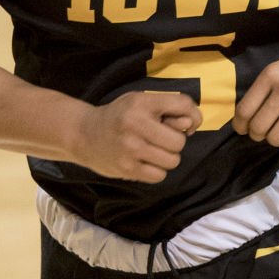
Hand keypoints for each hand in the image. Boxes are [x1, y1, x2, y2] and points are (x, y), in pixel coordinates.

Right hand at [75, 91, 200, 180]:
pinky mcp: (126, 168)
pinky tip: (144, 162)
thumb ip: (169, 109)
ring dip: (167, 158)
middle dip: (175, 142)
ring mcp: (130, 148)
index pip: (183, 106)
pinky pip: (160, 175)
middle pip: (179, 141)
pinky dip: (156, 171)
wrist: (84, 134)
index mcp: (141, 103)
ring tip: (152, 150)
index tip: (188, 123)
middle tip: (160, 139)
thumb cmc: (121, 117)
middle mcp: (135, 124)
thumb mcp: (141, 102)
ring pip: (172, 160)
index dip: (194, 116)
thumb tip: (191, 124)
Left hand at [233, 37, 278, 150]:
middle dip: (257, 134)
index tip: (243, 129)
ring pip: (275, 139)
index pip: (244, 110)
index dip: (240, 125)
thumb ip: (262, 90)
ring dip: (274, 140)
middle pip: (258, 128)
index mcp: (272, 75)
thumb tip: (243, 120)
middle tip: (262, 133)